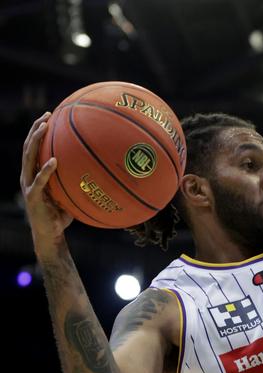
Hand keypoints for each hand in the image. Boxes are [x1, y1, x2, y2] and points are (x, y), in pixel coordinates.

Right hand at [20, 112, 72, 253]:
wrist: (51, 235)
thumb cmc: (63, 215)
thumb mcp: (71, 194)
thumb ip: (78, 181)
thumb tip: (102, 170)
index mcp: (35, 173)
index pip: (34, 148)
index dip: (39, 131)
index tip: (49, 115)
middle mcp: (28, 176)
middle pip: (28, 147)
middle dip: (36, 129)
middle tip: (46, 115)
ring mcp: (28, 185)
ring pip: (28, 158)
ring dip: (35, 142)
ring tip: (44, 128)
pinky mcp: (32, 197)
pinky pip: (39, 181)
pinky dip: (46, 170)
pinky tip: (54, 161)